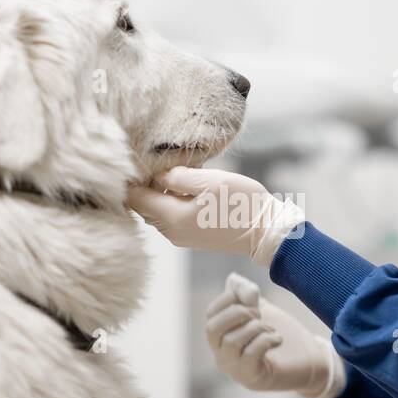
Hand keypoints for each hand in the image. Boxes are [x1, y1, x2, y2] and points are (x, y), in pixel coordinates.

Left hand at [126, 166, 305, 266]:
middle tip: (160, 163)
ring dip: (160, 193)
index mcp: (172, 217)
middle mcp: (170, 231)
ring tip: (176, 173)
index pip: (134, 198)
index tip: (138, 160)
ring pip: (156, 211)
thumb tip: (158, 175)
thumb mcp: (210, 180)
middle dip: (145, 185)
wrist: (265, 231)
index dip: (131, 179)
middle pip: (142, 206)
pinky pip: (170, 217)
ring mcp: (180, 236)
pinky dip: (170, 201)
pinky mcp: (190, 236)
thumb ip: (178, 176)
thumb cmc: (241, 203)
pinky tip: (187, 188)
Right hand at [205, 272, 344, 397]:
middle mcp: (222, 354)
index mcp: (222, 336)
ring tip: (271, 329)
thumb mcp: (262, 308)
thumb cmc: (281, 333)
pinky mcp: (252, 377)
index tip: (253, 296)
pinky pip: (250, 354)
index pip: (211, 313)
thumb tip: (233, 280)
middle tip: (259, 314)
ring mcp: (234, 368)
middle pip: (212, 328)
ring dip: (256, 328)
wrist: (308, 362)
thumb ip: (247, 294)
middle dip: (237, 314)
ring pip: (232, 342)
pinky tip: (277, 339)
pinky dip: (266, 340)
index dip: (230, 298)